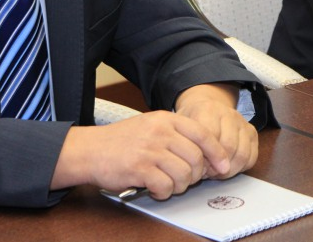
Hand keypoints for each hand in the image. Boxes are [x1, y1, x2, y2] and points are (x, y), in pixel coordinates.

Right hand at [51, 108, 230, 199]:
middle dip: (195, 175)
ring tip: (166, 184)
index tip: (223, 166)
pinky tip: (153, 188)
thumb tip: (205, 155)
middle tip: (184, 180)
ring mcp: (150, 150)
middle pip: (196, 158)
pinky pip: (165, 187)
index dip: (217, 152)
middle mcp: (160, 132)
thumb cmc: (122, 141)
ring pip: (184, 175)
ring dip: (179, 186)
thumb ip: (176, 135)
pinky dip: (163, 192)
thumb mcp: (151, 126)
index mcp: (166, 119)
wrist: (89, 150)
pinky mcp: (139, 169)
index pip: (203, 134)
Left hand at [175, 83, 257, 179]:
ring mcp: (242, 122)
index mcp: (208, 110)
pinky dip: (241, 167)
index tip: (199, 168)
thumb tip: (200, 170)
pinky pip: (252, 157)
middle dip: (218, 166)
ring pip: (242, 154)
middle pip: (229, 146)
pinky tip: (228, 168)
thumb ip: (188, 145)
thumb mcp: (182, 127)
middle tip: (208, 173)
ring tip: (217, 172)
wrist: (206, 106)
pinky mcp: (252, 132)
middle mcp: (229, 113)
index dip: (205, 158)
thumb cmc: (192, 121)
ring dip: (230, 169)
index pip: (211, 137)